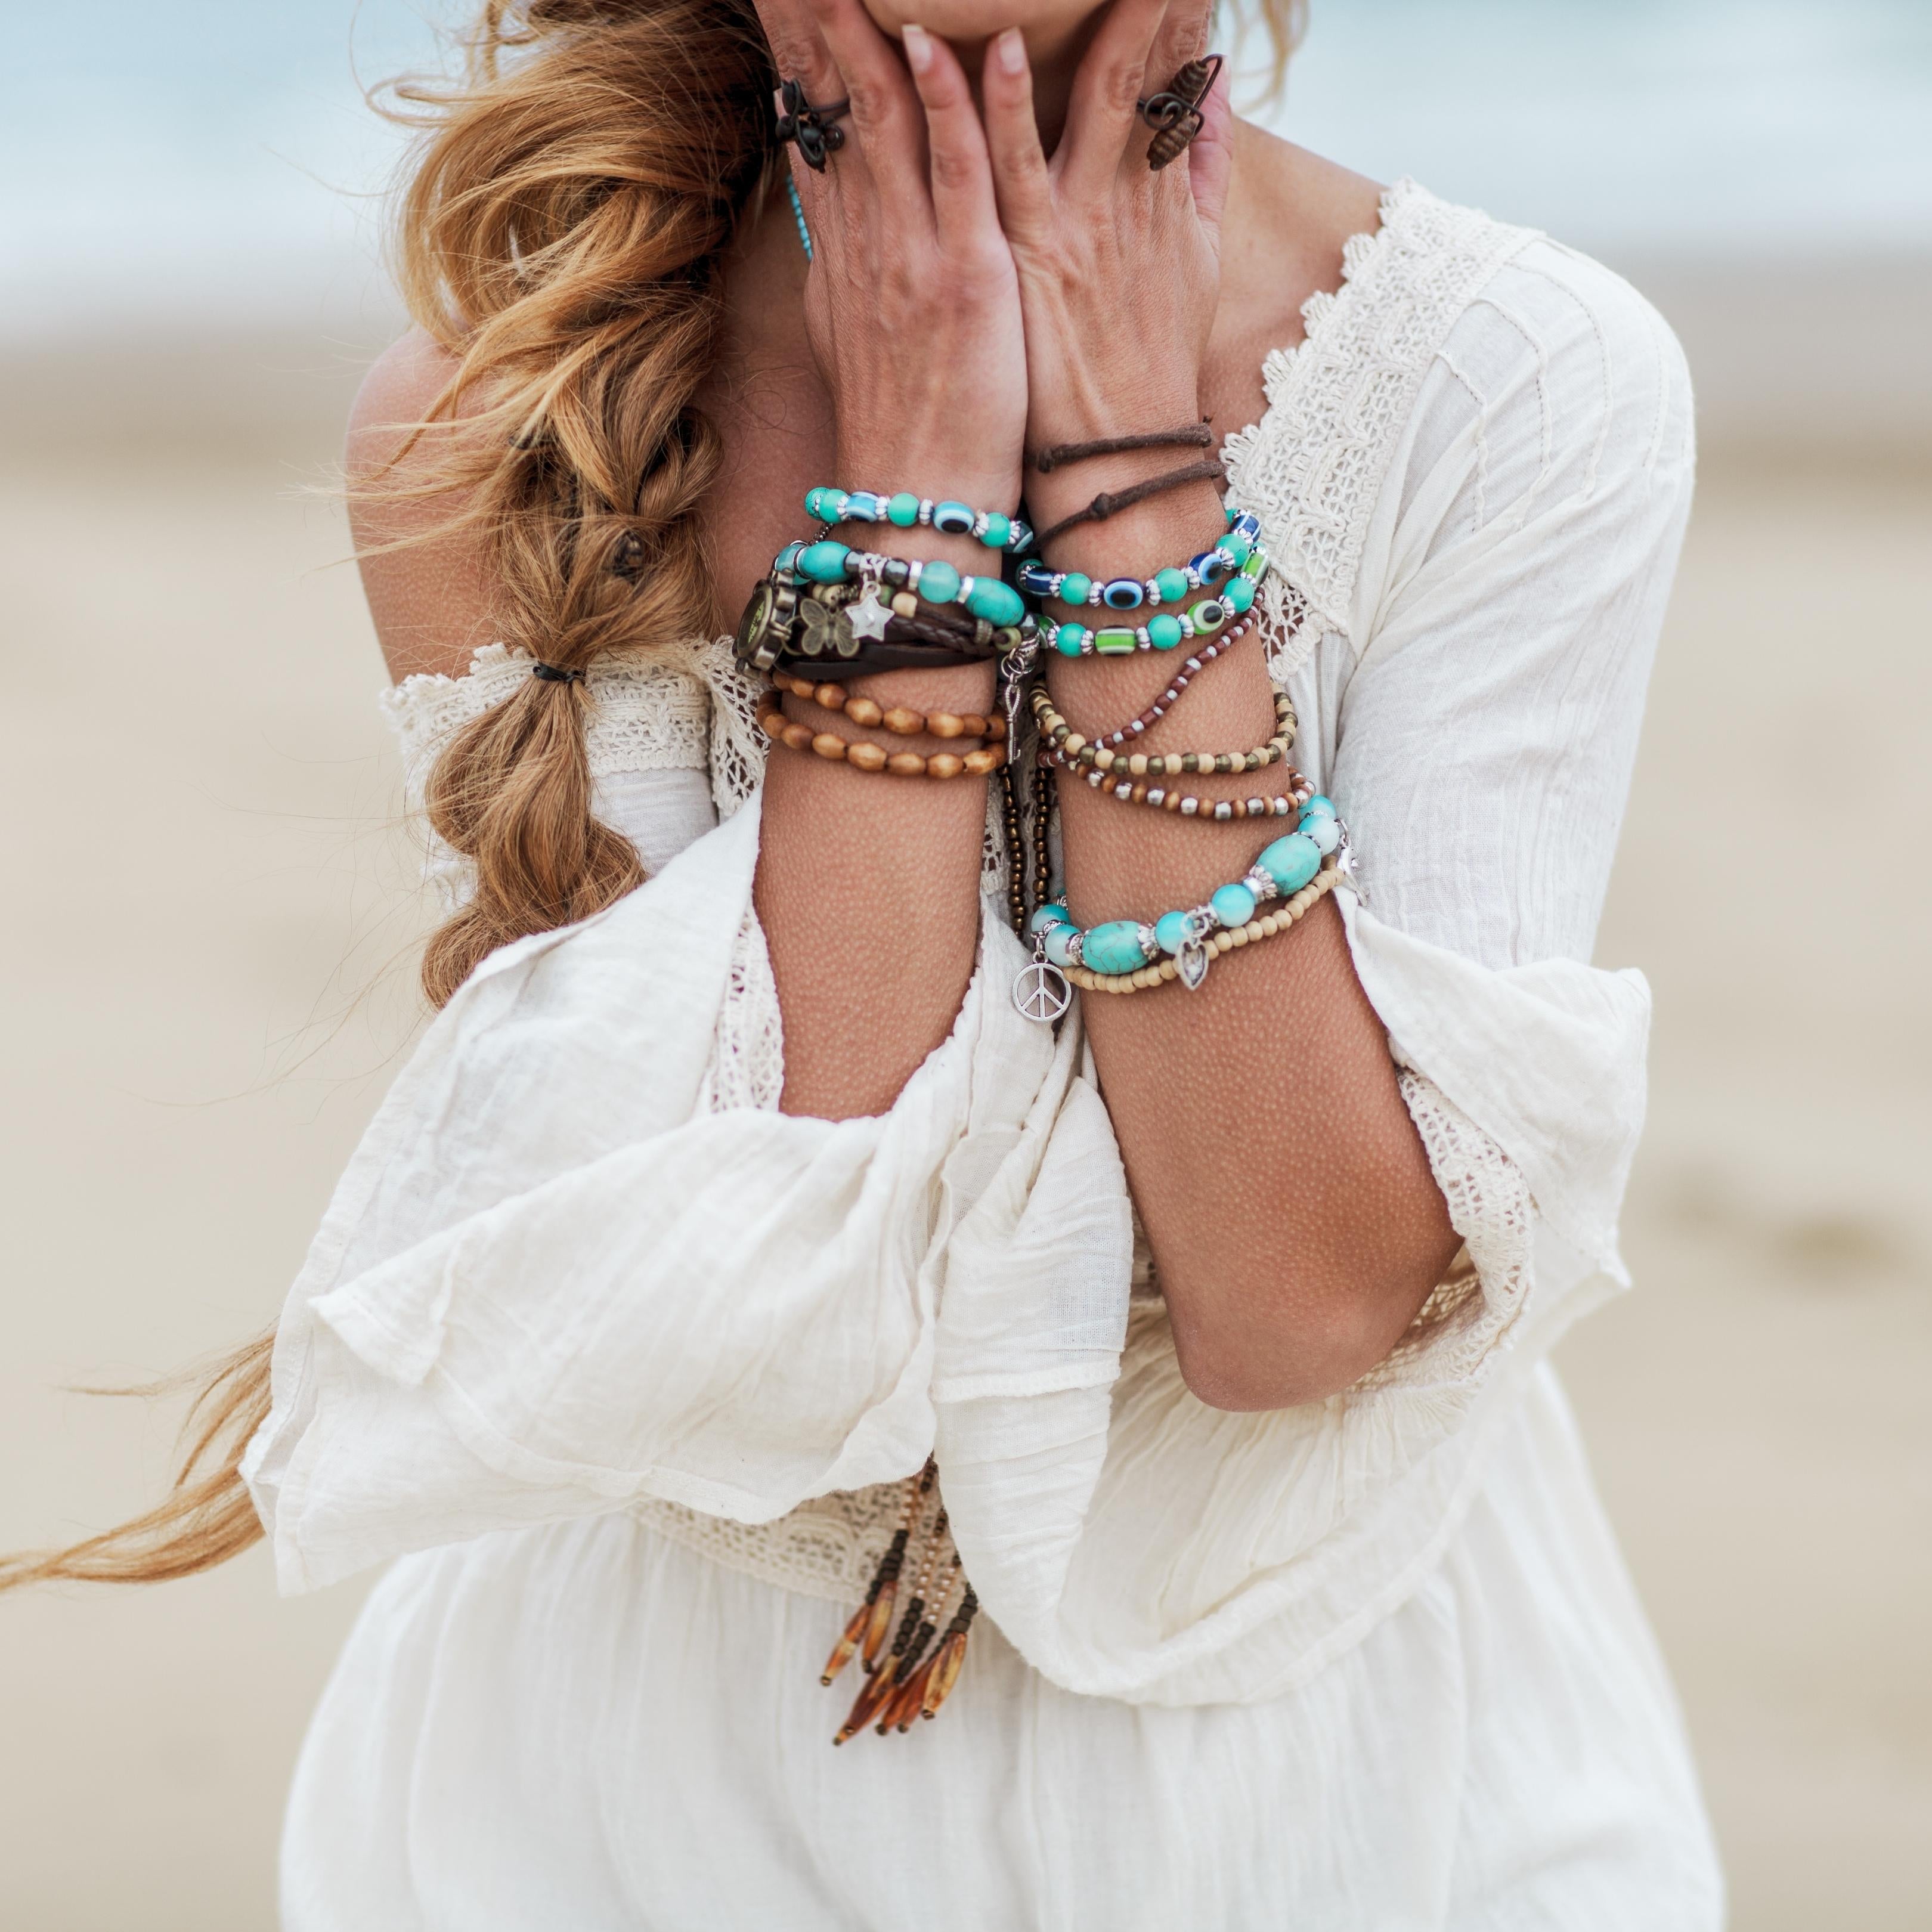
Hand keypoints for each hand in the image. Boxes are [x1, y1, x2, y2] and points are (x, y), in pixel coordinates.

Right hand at [757, 0, 1028, 517]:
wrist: (917, 501)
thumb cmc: (907, 419)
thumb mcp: (859, 326)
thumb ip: (851, 254)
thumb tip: (835, 200)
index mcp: (845, 244)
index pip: (811, 114)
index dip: (796, 38)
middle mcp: (865, 235)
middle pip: (830, 93)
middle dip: (816, 10)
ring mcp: (910, 253)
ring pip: (886, 114)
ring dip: (874, 23)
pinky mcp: (962, 279)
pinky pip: (959, 173)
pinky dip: (958, 103)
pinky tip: (957, 40)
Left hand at [981, 0, 1230, 464]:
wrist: (1117, 454)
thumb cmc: (1147, 359)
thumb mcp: (1199, 260)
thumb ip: (1207, 169)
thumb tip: (1214, 85)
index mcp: (1164, 190)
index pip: (1170, 69)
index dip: (1165, 2)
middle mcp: (1130, 194)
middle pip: (1140, 63)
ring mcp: (1082, 222)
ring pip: (1086, 95)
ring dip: (1074, 18)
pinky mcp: (1033, 258)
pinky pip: (1009, 166)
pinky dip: (993, 103)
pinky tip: (980, 45)